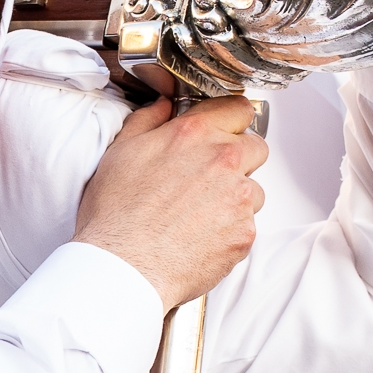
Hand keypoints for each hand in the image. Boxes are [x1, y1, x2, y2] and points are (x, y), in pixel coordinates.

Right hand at [72, 96, 265, 307]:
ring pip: (254, 190)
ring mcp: (238, 197)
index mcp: (194, 134)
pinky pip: (248, 225)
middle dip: (239, 159)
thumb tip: (163, 107)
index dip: (230, 120)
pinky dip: (230, 230)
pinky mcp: (244, 233)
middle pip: (256, 148)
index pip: (237, 109)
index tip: (225, 131)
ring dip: (236, 198)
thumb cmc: (117, 215)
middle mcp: (223, 160)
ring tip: (200, 214)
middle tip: (210, 178)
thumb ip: (148, 121)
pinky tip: (201, 237)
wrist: (125, 266)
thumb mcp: (120, 152)